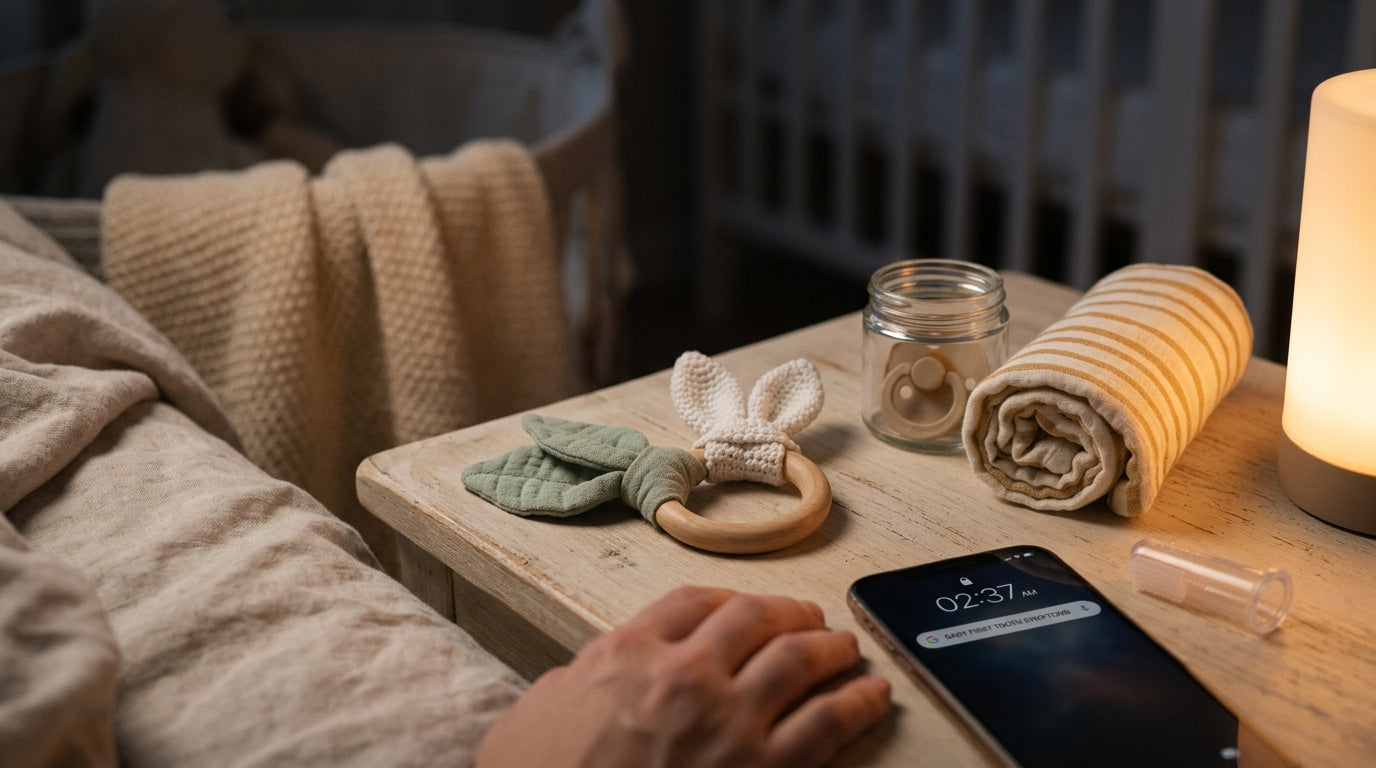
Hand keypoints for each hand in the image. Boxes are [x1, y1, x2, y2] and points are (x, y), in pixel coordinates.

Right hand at [476, 586, 890, 767]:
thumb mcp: (544, 708)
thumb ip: (583, 678)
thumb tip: (597, 675)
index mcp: (628, 653)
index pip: (694, 602)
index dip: (728, 600)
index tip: (744, 606)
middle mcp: (684, 675)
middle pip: (754, 619)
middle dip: (789, 614)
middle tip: (808, 618)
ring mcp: (727, 722)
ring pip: (798, 659)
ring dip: (829, 647)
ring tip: (845, 647)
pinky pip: (826, 723)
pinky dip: (857, 703)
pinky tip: (872, 695)